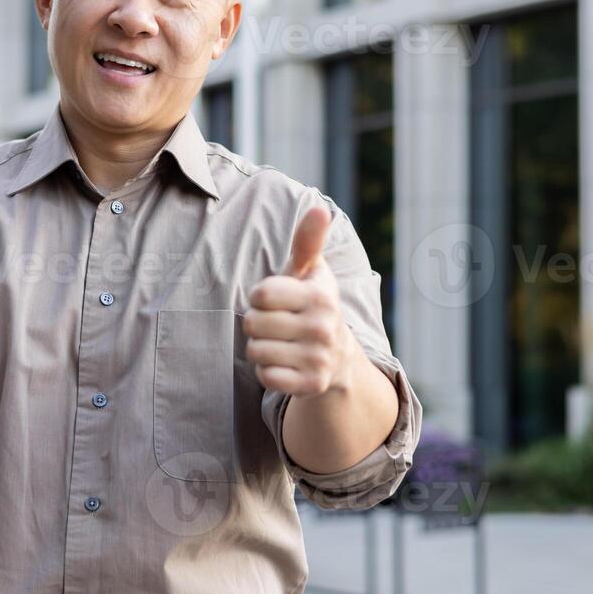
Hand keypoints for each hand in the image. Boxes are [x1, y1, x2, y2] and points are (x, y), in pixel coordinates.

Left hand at [244, 204, 363, 398]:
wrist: (338, 357)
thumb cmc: (312, 305)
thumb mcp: (311, 272)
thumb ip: (308, 241)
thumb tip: (319, 208)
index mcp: (321, 296)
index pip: (261, 293)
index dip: (260, 296)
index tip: (274, 300)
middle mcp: (323, 327)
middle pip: (253, 323)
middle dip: (257, 323)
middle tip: (276, 324)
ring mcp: (318, 358)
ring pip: (255, 351)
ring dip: (260, 347)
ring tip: (280, 343)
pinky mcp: (310, 385)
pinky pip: (266, 376)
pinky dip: (267, 371)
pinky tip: (283, 363)